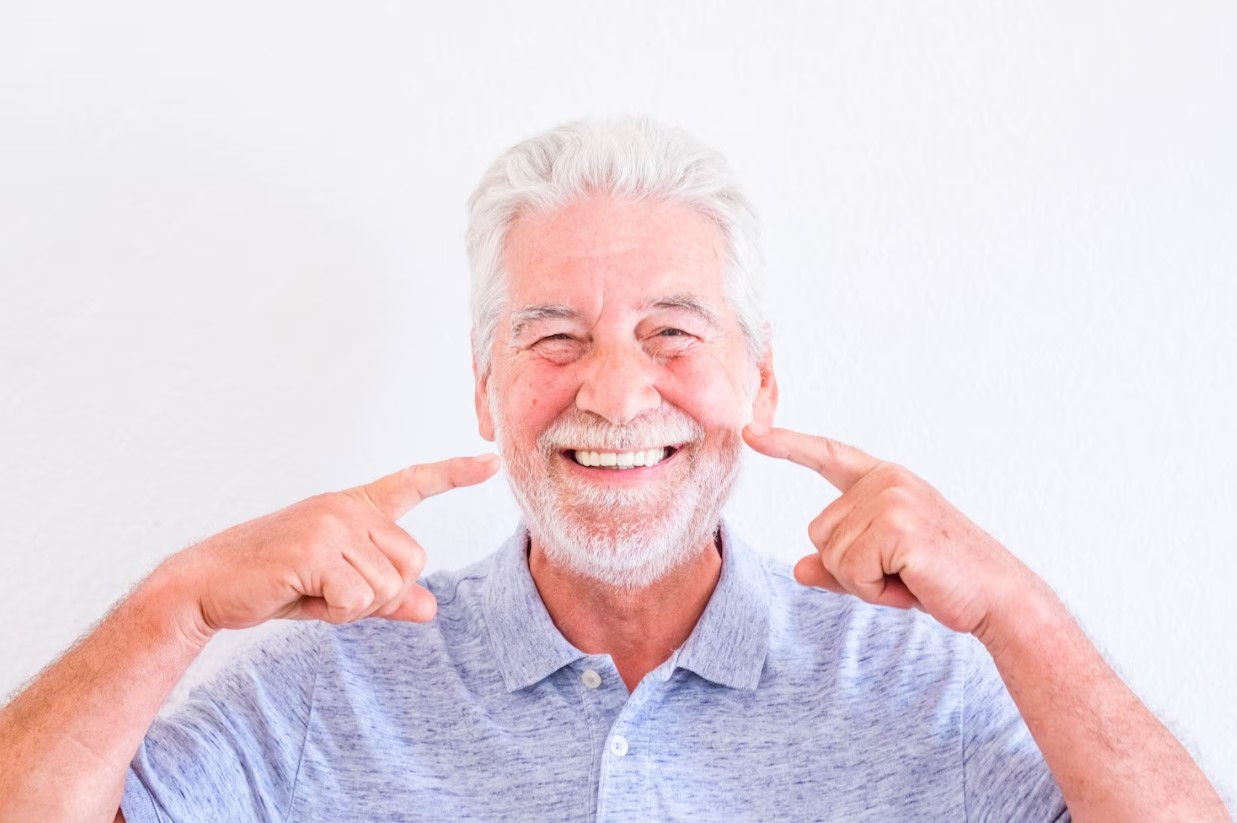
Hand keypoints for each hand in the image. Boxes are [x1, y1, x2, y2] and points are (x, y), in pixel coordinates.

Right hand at [158, 454, 500, 637]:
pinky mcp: (315, 550)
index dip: (455, 474)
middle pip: (413, 562)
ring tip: (311, 592)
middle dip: (380, 593)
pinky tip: (300, 596)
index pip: (413, 483)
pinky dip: (335, 612)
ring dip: (353, 607)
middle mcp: (347, 509)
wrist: (208, 586)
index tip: (491, 461)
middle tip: (331, 592)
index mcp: (354, 508)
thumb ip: (385, 596)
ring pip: (387, 586)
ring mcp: (332, 525)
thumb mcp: (336, 589)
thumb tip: (430, 608)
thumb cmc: (273, 584)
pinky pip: (357, 598)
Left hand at [743, 423, 1038, 638]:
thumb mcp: (882, 570)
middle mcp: (886, 480)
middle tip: (902, 573)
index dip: (787, 445)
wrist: (998, 599)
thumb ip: (840, 566)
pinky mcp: (897, 527)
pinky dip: (874, 591)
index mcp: (884, 480)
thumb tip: (799, 568)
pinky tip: (911, 585)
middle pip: (818, 531)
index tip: (750, 432)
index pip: (827, 455)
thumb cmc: (942, 581)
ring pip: (832, 554)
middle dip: (852, 567)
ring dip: (865, 581)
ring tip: (910, 577)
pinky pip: (851, 570)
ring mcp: (892, 499)